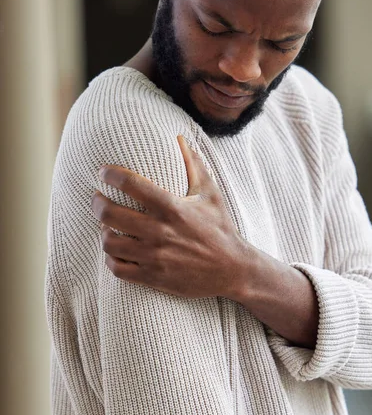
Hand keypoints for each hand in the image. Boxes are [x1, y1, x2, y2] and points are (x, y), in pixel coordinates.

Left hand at [91, 135, 248, 299]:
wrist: (233, 270)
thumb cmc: (220, 229)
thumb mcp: (210, 194)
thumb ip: (193, 164)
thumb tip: (180, 138)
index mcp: (172, 208)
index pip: (130, 184)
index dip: (110, 174)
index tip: (104, 172)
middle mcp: (160, 232)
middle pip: (109, 213)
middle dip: (97, 202)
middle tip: (98, 198)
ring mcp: (154, 256)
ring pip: (109, 242)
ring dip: (103, 231)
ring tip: (106, 225)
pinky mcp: (153, 276)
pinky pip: (117, 269)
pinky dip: (111, 259)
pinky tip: (116, 250)